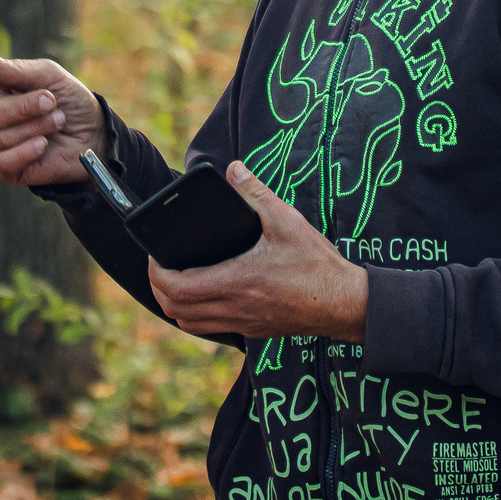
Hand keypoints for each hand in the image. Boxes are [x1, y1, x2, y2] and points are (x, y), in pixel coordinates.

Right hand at [0, 53, 105, 187]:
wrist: (94, 135)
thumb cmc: (70, 101)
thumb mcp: (51, 76)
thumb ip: (19, 71)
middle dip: (24, 106)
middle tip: (51, 103)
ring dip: (35, 125)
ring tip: (56, 123)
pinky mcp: (7, 168)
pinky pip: (4, 159)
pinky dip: (29, 148)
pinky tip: (44, 144)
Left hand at [147, 161, 367, 342]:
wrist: (344, 303)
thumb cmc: (317, 264)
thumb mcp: (287, 220)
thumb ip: (256, 193)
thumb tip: (234, 169)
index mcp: (237, 281)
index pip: (177, 287)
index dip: (156, 273)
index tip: (155, 254)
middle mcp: (234, 308)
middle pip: (176, 310)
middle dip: (159, 288)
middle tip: (161, 265)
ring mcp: (242, 323)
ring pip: (190, 324)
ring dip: (176, 305)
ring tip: (178, 279)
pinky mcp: (253, 331)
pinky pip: (210, 329)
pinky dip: (197, 315)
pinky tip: (207, 295)